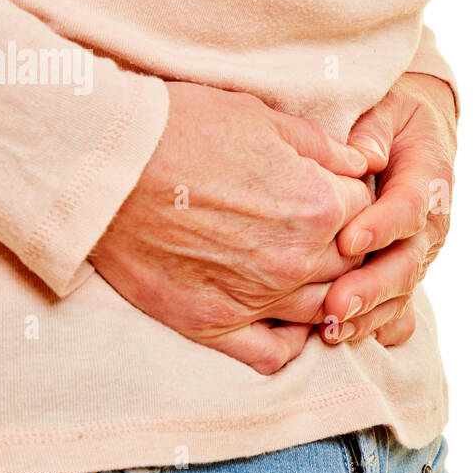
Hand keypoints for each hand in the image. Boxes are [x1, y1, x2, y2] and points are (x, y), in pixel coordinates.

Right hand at [92, 80, 372, 373]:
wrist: (103, 162)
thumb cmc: (182, 127)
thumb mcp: (263, 118)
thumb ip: (325, 148)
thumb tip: (367, 162)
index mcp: (318, 207)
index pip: (369, 216)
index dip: (356, 203)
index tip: (338, 195)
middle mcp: (296, 260)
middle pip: (352, 267)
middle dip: (348, 249)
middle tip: (324, 233)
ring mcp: (256, 298)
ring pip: (322, 312)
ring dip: (327, 295)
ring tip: (312, 275)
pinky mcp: (213, 324)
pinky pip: (273, 355)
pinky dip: (289, 344)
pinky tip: (286, 322)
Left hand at [321, 72, 457, 346]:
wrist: (416, 132)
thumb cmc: (393, 117)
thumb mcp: (387, 107)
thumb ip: (374, 129)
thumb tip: (366, 154)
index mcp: (430, 178)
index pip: (411, 207)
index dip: (383, 226)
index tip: (348, 241)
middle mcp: (431, 223)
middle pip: (407, 262)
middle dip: (372, 286)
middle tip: (337, 303)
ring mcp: (419, 252)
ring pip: (401, 290)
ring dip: (369, 313)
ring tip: (331, 328)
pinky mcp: (404, 271)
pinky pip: (396, 306)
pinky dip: (374, 325)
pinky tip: (344, 337)